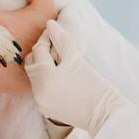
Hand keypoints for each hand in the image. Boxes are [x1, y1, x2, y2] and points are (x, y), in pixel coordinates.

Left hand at [24, 19, 127, 135]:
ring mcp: (40, 102)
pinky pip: (39, 88)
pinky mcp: (45, 109)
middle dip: (40, 51)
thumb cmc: (95, 86)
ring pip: (34, 76)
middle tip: (54, 42)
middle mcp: (38, 92)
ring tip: (56, 56)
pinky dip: (44, 78)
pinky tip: (58, 73)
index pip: (39, 51)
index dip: (46, 38)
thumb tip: (50, 23)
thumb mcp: (77, 59)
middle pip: (32, 64)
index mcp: (45, 78)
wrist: (106, 115)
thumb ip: (61, 40)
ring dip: (42, 65)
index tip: (54, 31)